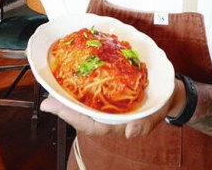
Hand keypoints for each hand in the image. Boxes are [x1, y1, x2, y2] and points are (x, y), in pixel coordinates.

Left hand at [39, 76, 185, 138]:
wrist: (165, 92)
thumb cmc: (158, 105)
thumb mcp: (155, 114)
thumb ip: (144, 124)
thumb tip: (130, 133)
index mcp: (115, 123)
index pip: (91, 125)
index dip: (73, 118)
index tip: (56, 110)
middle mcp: (106, 114)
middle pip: (81, 115)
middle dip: (63, 109)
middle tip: (46, 102)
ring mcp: (106, 103)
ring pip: (82, 104)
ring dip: (66, 98)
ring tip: (51, 90)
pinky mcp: (107, 91)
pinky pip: (90, 91)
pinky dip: (78, 86)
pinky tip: (67, 78)